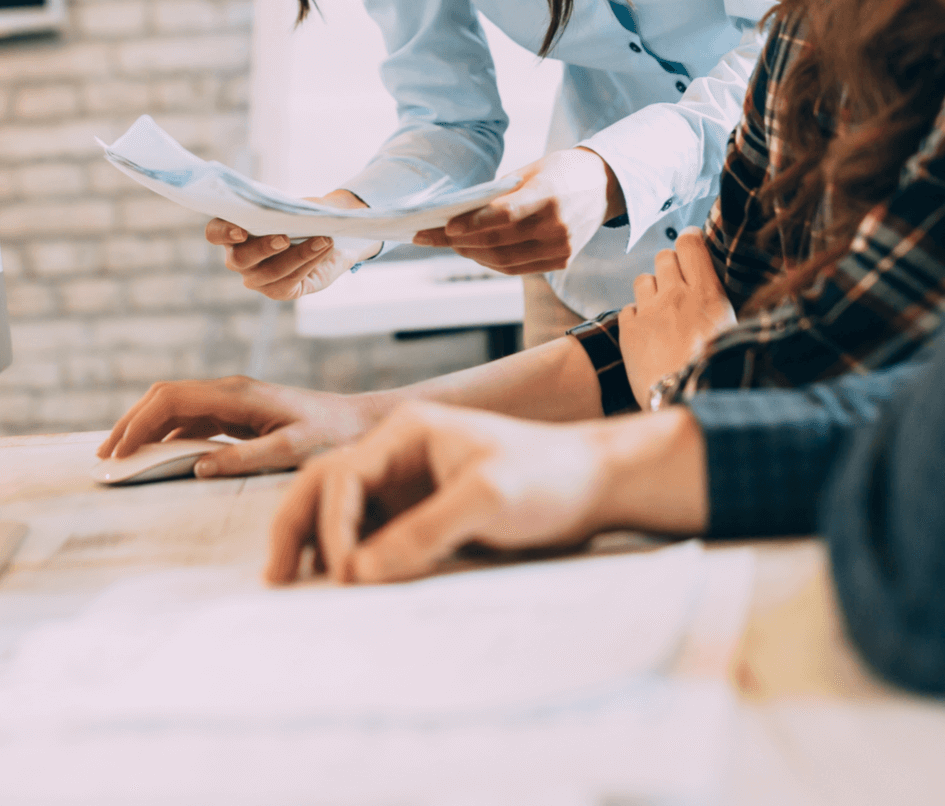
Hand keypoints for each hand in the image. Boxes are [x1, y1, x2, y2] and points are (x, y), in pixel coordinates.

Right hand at [96, 375, 388, 474]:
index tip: (117, 452)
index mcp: (238, 394)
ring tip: (120, 458)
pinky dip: (166, 434)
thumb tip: (197, 466)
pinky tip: (154, 455)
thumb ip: (245, 457)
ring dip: (145, 428)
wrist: (358, 422)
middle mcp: (230, 391)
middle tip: (105, 456)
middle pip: (165, 396)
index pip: (173, 398)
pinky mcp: (238, 414)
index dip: (139, 423)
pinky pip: (191, 420)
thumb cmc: (331, 435)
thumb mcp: (292, 449)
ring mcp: (233, 401)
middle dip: (132, 422)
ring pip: (175, 407)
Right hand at [207, 189, 375, 300]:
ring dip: (299, 254)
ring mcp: (255, 278)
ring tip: (323, 240)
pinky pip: (289, 281)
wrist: (323, 237)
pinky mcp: (276, 290)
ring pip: (271, 271)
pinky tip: (325, 249)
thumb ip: (289, 208)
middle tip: (285, 238)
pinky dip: (310, 262)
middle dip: (263, 247)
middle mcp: (238, 258)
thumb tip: (300, 210)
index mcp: (233, 231)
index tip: (241, 230)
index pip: (215, 233)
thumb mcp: (294, 207)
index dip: (223, 232)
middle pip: (240, 258)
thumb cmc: (300, 217)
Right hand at [265, 399, 707, 585]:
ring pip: (339, 509)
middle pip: (324, 484)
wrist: (593, 483)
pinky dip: (347, 557)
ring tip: (297, 586)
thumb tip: (360, 572)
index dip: (333, 526)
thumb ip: (424, 531)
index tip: (346, 575)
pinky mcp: (420, 513)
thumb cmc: (547, 475)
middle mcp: (398, 453)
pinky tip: (344, 587)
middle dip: (296, 527)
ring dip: (314, 542)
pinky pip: (369, 534)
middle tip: (278, 578)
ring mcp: (407, 484)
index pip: (343, 474)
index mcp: (408, 431)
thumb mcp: (489, 498)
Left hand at [412, 148, 624, 274]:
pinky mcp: (563, 261)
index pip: (505, 215)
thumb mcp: (532, 170)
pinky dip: (493, 262)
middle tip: (431, 237)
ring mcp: (562, 247)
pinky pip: (519, 268)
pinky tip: (475, 252)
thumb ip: (500, 191)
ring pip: (505, 261)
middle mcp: (558, 226)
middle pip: (499, 242)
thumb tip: (459, 211)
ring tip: (450, 245)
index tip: (445, 226)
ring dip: (472, 255)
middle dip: (459, 242)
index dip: (473, 223)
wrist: (606, 185)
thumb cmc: (562, 171)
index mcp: (550, 195)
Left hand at [619, 229, 736, 409]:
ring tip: (661, 313)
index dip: (689, 241)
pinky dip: (636, 318)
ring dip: (651, 290)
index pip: (690, 244)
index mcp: (706, 293)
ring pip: (643, 279)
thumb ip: (722, 306)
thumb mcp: (734, 333)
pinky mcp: (628, 330)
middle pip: (663, 256)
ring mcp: (649, 311)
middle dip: (669, 267)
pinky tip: (647, 335)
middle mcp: (675, 295)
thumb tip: (721, 294)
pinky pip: (628, 308)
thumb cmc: (719, 372)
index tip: (690, 247)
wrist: (687, 402)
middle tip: (677, 287)